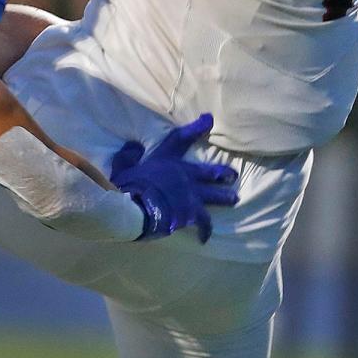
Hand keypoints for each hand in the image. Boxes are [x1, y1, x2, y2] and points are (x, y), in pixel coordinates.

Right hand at [110, 113, 238, 242]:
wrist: (137, 206)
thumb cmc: (128, 185)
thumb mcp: (123, 165)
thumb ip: (129, 155)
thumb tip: (134, 147)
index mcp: (167, 158)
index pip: (183, 138)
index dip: (197, 128)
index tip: (209, 120)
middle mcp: (184, 174)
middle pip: (209, 172)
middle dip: (222, 173)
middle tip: (233, 174)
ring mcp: (191, 194)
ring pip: (214, 196)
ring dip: (225, 197)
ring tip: (234, 198)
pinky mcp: (191, 213)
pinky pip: (204, 222)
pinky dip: (206, 229)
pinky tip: (206, 236)